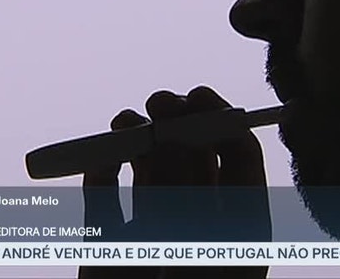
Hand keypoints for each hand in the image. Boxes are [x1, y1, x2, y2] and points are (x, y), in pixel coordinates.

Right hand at [79, 86, 269, 278]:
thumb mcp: (196, 243)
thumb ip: (184, 187)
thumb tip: (172, 132)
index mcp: (237, 225)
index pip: (238, 155)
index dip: (220, 121)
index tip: (197, 96)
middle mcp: (197, 223)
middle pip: (191, 153)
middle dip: (175, 121)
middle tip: (159, 101)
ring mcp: (153, 232)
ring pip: (149, 169)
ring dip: (136, 138)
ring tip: (126, 122)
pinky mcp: (110, 243)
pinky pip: (106, 196)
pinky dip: (101, 169)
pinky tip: (102, 154)